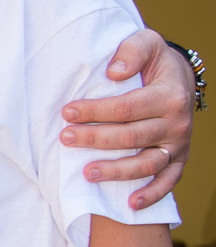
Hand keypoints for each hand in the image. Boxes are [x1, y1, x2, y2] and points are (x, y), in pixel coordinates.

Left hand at [60, 28, 193, 210]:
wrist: (181, 79)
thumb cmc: (155, 62)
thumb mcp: (148, 42)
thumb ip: (132, 50)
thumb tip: (114, 71)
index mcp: (169, 95)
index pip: (127, 108)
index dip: (95, 111)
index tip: (67, 112)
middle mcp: (177, 123)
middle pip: (131, 137)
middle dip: (95, 139)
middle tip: (66, 138)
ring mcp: (178, 145)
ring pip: (146, 164)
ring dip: (116, 171)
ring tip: (87, 173)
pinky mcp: (179, 160)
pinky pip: (168, 182)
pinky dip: (152, 195)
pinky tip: (131, 204)